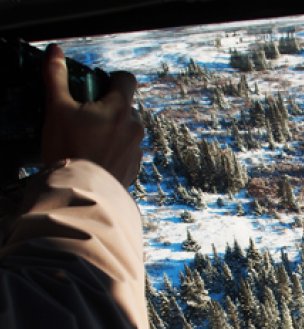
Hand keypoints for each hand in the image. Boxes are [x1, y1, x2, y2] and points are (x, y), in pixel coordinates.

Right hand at [41, 44, 143, 186]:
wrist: (82, 191)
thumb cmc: (69, 148)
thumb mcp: (57, 109)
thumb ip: (57, 77)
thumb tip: (56, 51)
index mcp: (120, 109)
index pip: (126, 79)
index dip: (112, 78)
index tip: (96, 87)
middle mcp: (135, 127)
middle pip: (125, 107)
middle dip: (108, 108)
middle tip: (85, 119)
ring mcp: (137, 149)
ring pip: (126, 130)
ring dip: (112, 130)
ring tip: (90, 142)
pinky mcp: (135, 168)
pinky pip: (127, 151)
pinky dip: (115, 150)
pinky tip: (97, 158)